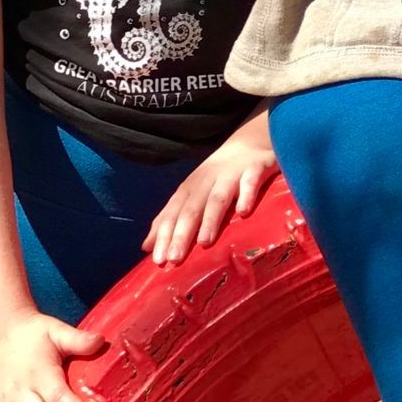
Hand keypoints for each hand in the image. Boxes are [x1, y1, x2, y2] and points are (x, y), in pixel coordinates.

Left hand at [142, 122, 275, 265]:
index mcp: (190, 188)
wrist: (250, 142)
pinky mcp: (255, 168)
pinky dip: (247, 194)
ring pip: (218, 198)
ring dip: (210, 219)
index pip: (173, 213)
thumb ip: (170, 218)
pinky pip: (250, 181)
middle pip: (192, 208)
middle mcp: (207, 181)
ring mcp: (231, 174)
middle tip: (175, 258)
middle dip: (182, 233)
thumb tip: (146, 247)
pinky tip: (243, 212)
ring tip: (204, 242)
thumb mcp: (191, 194)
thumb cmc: (217, 175)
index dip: (164, 235)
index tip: (158, 260)